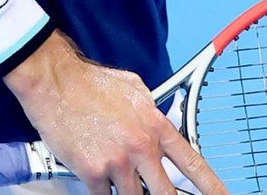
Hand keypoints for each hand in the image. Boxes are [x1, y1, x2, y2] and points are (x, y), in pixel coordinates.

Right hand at [5, 31, 226, 194]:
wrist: (55, 82)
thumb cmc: (90, 83)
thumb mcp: (134, 89)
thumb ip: (150, 110)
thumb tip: (158, 120)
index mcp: (155, 125)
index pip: (192, 163)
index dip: (211, 186)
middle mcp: (141, 146)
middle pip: (166, 194)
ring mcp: (118, 162)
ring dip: (127, 191)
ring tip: (116, 172)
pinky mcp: (92, 173)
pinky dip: (101, 191)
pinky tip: (96, 177)